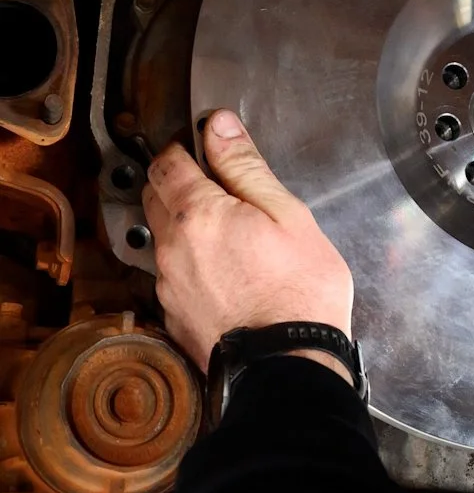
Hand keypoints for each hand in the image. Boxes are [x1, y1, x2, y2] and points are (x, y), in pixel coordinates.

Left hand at [143, 110, 354, 376]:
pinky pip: (173, 277)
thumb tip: (218, 125)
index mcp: (196, 213)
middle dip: (178, 185)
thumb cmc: (299, 289)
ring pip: (163, 240)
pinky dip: (191, 267)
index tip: (206, 151)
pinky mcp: (174, 318)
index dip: (184, 149)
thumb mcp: (286, 214)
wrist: (289, 367)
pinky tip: (225, 276)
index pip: (166, 163)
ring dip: (184, 229)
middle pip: (154, 198)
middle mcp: (170, 248)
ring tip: (228, 238)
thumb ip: (245, 167)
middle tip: (218, 189)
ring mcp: (168, 286)